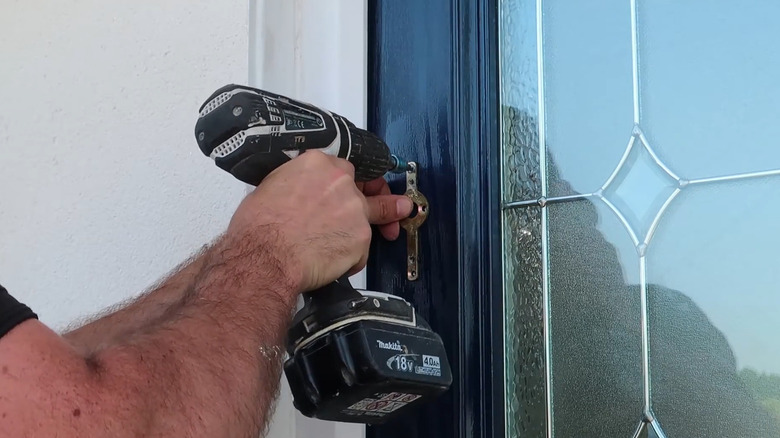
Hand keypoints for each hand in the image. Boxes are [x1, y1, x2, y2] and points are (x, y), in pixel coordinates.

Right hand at [226, 152, 409, 292]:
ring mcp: (355, 211)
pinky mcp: (361, 238)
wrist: (264, 256)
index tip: (355, 188)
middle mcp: (342, 183)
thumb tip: (296, 192)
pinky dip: (351, 258)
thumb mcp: (272, 187)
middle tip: (393, 206)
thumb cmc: (259, 227)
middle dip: (378, 199)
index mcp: (318, 164)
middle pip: (368, 190)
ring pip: (369, 219)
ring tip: (381, 233)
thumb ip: (297, 184)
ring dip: (370, 228)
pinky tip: (333, 262)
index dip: (349, 183)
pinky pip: (361, 250)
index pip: (345, 169)